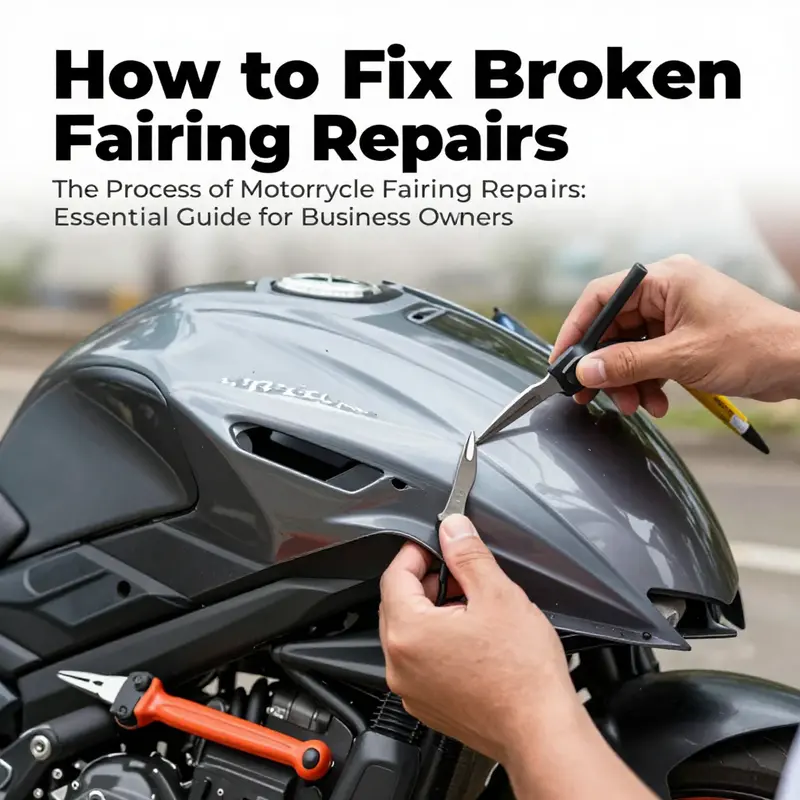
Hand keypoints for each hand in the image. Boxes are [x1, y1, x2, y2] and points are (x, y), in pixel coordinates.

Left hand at [379, 516, 657, 799]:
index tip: (438, 544)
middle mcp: (400, 665)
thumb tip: (452, 529)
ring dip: (435, 611)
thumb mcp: (497, 594)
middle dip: (428, 581)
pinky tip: (473, 639)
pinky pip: (421, 661)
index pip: (394, 574)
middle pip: (399, 603)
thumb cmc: (523, 674)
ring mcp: (411, 689)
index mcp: (408, 632)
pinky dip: (439, 642)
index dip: (417, 552)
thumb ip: (467, 554)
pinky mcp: (428, 705)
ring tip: (474, 606)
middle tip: (462, 573)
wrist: (541, 731)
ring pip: (411, 632)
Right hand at [550, 254, 799, 414]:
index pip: (600, 297)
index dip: (576, 330)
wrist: (799, 363)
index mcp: (664, 279)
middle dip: (604, 365)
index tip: (562, 361)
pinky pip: (648, 357)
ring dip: (626, 380)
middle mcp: (666, 291)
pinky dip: (646, 381)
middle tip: (591, 393)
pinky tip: (654, 402)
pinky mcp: (683, 336)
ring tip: (633, 404)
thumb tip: (586, 370)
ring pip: (629, 347)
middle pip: (612, 327)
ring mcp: (675, 314)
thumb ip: (626, 364)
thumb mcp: (680, 357)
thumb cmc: (754, 345)